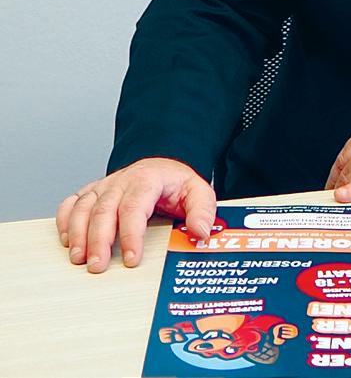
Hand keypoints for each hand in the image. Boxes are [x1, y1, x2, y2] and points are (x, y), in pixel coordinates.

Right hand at [56, 157, 215, 272]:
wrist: (163, 167)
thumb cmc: (177, 184)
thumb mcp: (199, 191)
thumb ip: (203, 211)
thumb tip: (200, 232)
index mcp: (148, 179)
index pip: (135, 206)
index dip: (130, 233)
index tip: (130, 258)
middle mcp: (122, 180)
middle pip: (105, 209)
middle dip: (99, 240)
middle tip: (97, 266)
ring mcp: (105, 186)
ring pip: (84, 207)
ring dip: (77, 233)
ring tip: (79, 258)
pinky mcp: (93, 192)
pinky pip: (72, 203)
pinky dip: (65, 220)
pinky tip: (66, 240)